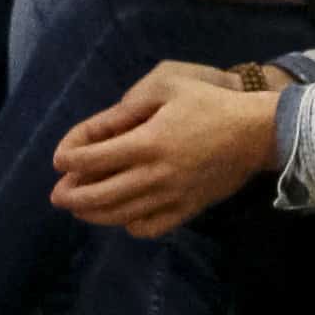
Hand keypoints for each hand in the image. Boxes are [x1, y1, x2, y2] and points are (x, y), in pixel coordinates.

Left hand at [50, 63, 286, 237]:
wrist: (256, 132)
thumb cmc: (210, 102)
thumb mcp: (167, 87)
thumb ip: (128, 108)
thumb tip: (98, 130)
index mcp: (147, 142)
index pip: (93, 158)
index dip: (69, 159)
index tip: (60, 160)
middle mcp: (154, 175)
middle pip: (100, 195)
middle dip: (72, 196)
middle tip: (58, 195)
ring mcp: (170, 197)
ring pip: (120, 215)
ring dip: (93, 214)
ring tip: (80, 208)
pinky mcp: (186, 209)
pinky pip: (150, 227)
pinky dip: (130, 225)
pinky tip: (123, 216)